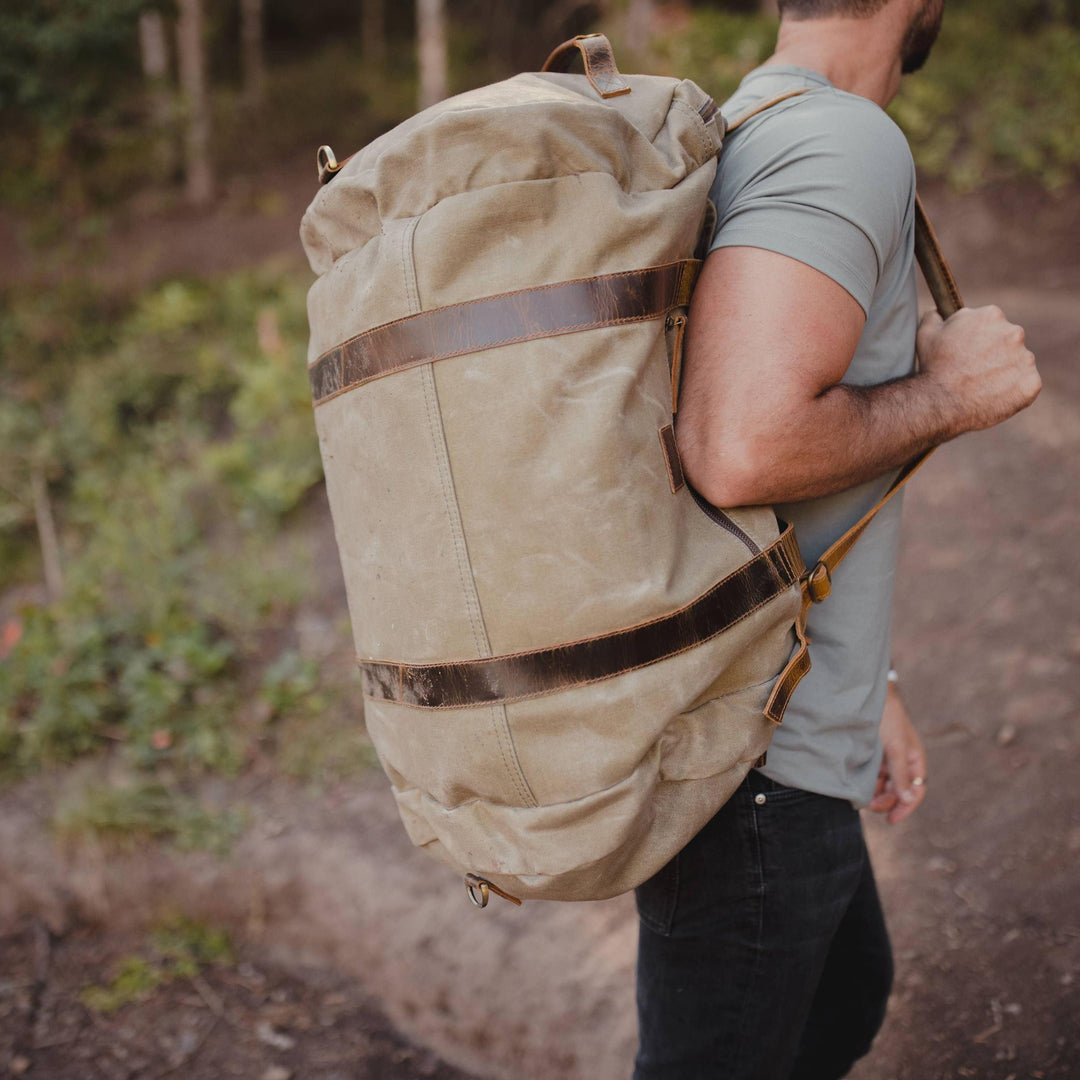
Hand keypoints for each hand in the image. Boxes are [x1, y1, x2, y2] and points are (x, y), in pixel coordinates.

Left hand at [868, 680, 926, 824]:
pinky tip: (855, 785)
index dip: (905, 807)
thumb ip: (901, 772)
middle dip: (886, 801)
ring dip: (874, 793)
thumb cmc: (887, 717)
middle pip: (897, 791)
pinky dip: (865, 782)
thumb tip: (908, 799)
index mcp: (914, 759)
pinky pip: (869, 774)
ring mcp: (884, 757)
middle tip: (870, 806)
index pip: (915, 791)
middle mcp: (900, 761)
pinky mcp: (869, 753)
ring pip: (882, 784)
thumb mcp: (895, 746)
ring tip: (861, 797)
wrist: (866, 693)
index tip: (891, 820)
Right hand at [917, 304, 1040, 436]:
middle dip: (995, 355)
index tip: (968, 353)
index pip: (991, 324)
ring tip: (981, 388)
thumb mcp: (926, 333)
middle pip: (1008, 343)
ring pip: (1018, 364)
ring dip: (1005, 373)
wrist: (941, 402)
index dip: (979, 340)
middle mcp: (1014, 332)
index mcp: (991, 315)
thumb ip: (935, 315)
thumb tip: (938, 311)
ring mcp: (1026, 358)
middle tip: (974, 372)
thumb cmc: (932, 367)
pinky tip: (993, 398)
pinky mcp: (1031, 383)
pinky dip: (1013, 392)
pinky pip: (1026, 387)